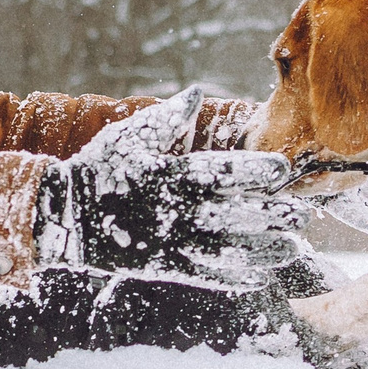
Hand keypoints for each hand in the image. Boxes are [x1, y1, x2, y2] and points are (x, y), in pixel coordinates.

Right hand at [33, 88, 316, 287]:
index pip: (216, 172)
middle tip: (301, 214)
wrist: (65, 214)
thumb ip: (168, 117)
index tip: (281, 170)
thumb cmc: (100, 168)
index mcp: (167, 175)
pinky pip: (204, 275)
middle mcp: (172, 211)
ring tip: (292, 248)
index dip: (251, 171)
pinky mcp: (163, 266)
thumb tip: (198, 92)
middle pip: (229, 215)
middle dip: (268, 216)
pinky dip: (234, 277)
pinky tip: (261, 276)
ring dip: (261, 251)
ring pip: (223, 250)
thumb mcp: (129, 135)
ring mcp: (168, 242)